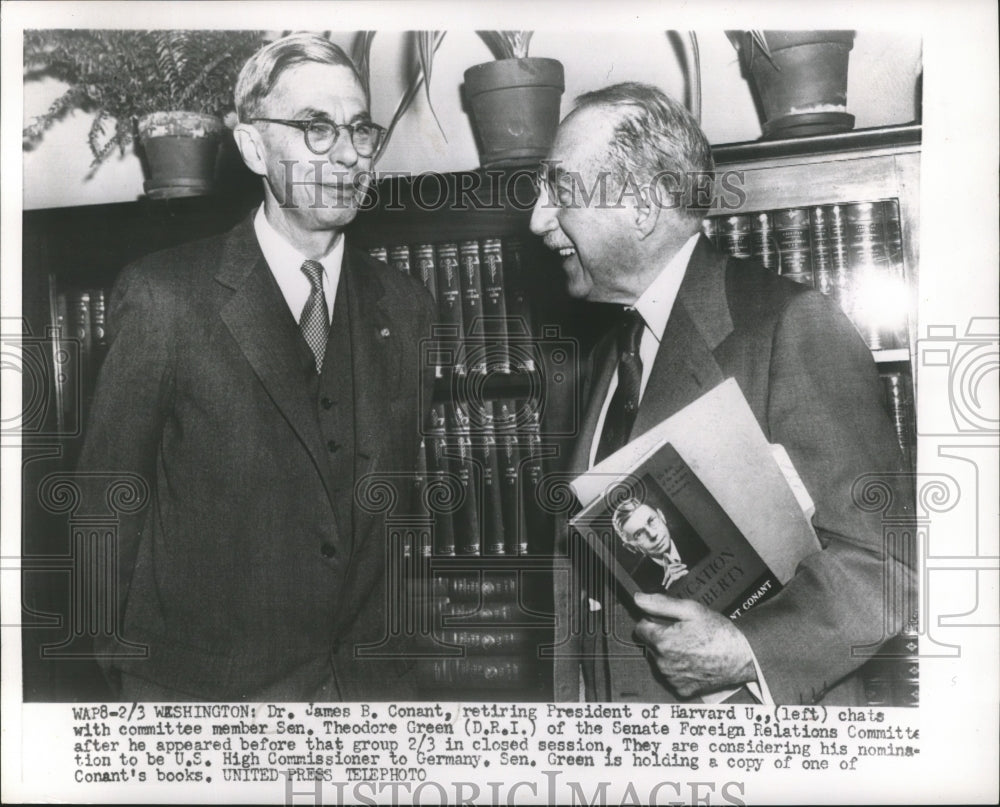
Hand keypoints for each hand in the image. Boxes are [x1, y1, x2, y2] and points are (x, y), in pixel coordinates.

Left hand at [633, 592, 756, 697]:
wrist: (742, 656)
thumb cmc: (717, 631)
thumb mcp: (690, 609)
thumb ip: (660, 604)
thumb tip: (637, 599)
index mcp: (662, 642)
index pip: (640, 628)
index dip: (653, 621)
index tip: (669, 621)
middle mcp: (663, 664)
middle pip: (650, 645)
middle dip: (662, 637)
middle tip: (685, 633)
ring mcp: (672, 679)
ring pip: (660, 661)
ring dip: (669, 653)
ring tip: (692, 647)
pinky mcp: (682, 690)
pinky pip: (671, 676)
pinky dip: (679, 669)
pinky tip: (694, 662)